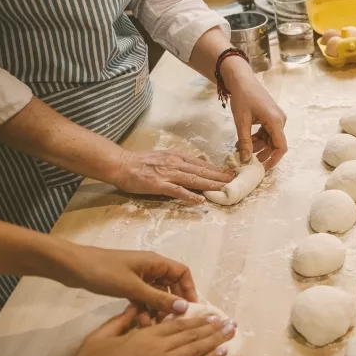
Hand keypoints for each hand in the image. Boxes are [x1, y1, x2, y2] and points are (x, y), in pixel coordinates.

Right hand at [57, 306, 235, 355]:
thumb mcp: (102, 335)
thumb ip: (121, 320)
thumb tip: (134, 307)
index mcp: (144, 334)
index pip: (176, 324)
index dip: (195, 319)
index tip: (209, 314)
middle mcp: (158, 346)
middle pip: (191, 335)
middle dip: (212, 327)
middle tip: (229, 322)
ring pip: (196, 349)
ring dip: (216, 339)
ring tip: (232, 332)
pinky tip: (223, 352)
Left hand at [61, 246, 197, 313]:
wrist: (73, 267)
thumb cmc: (105, 272)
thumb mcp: (133, 287)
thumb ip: (158, 298)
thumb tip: (184, 307)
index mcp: (155, 263)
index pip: (182, 273)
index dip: (189, 290)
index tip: (190, 309)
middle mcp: (150, 268)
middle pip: (170, 285)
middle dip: (172, 304)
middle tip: (172, 323)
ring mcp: (137, 276)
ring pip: (155, 294)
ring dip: (156, 309)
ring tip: (152, 326)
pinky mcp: (126, 285)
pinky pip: (142, 297)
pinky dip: (143, 309)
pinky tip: (139, 323)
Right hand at [110, 150, 234, 204]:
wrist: (120, 163)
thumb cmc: (141, 162)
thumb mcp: (166, 155)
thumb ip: (184, 159)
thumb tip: (203, 159)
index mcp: (177, 157)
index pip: (202, 164)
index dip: (218, 169)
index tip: (232, 173)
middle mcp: (175, 164)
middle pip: (202, 171)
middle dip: (220, 177)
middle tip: (236, 181)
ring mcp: (167, 174)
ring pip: (193, 180)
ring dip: (210, 185)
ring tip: (224, 189)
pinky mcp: (158, 184)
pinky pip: (176, 191)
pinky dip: (189, 195)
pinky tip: (200, 200)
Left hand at [220, 57, 286, 169]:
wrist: (241, 79)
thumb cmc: (242, 97)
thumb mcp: (241, 121)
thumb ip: (245, 141)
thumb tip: (246, 159)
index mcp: (275, 121)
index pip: (281, 146)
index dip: (274, 159)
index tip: (264, 168)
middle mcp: (279, 120)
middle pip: (275, 144)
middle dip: (262, 153)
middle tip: (248, 160)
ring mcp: (276, 118)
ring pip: (270, 139)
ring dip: (258, 146)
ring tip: (242, 149)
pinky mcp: (271, 116)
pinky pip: (267, 132)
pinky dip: (257, 138)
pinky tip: (245, 141)